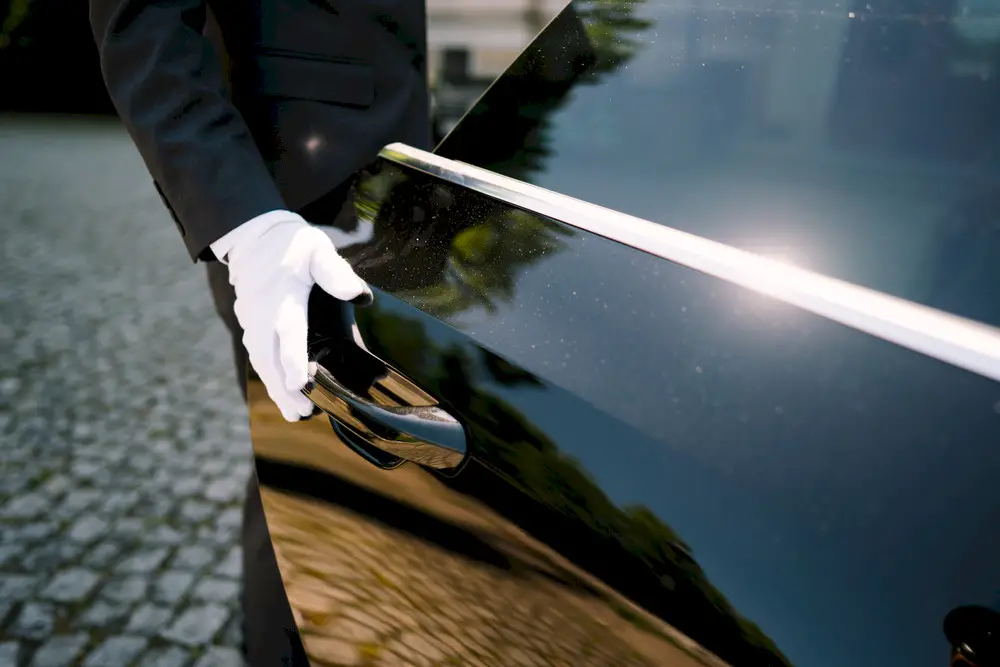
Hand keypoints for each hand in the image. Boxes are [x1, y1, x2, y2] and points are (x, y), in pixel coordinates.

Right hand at [225, 214, 371, 420]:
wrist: (254, 237)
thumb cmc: (292, 244)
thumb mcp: (317, 248)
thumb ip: (335, 271)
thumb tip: (358, 294)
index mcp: (282, 297)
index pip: (287, 332)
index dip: (293, 359)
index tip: (300, 382)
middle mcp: (262, 314)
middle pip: (270, 357)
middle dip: (284, 387)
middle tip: (302, 413)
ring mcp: (252, 320)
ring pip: (261, 361)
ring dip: (276, 388)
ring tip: (295, 413)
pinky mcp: (250, 325)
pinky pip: (258, 355)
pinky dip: (269, 376)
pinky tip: (282, 393)